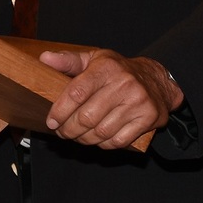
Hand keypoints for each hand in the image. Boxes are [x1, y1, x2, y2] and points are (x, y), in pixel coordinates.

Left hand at [41, 49, 182, 149]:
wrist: (157, 80)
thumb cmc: (118, 71)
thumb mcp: (95, 59)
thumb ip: (69, 61)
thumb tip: (45, 58)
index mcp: (107, 67)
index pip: (76, 93)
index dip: (60, 111)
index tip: (51, 121)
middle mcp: (124, 83)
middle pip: (86, 117)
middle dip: (69, 129)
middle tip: (62, 132)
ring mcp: (138, 102)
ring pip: (101, 132)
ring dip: (84, 139)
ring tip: (77, 136)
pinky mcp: (148, 118)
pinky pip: (118, 141)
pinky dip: (103, 144)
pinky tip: (97, 138)